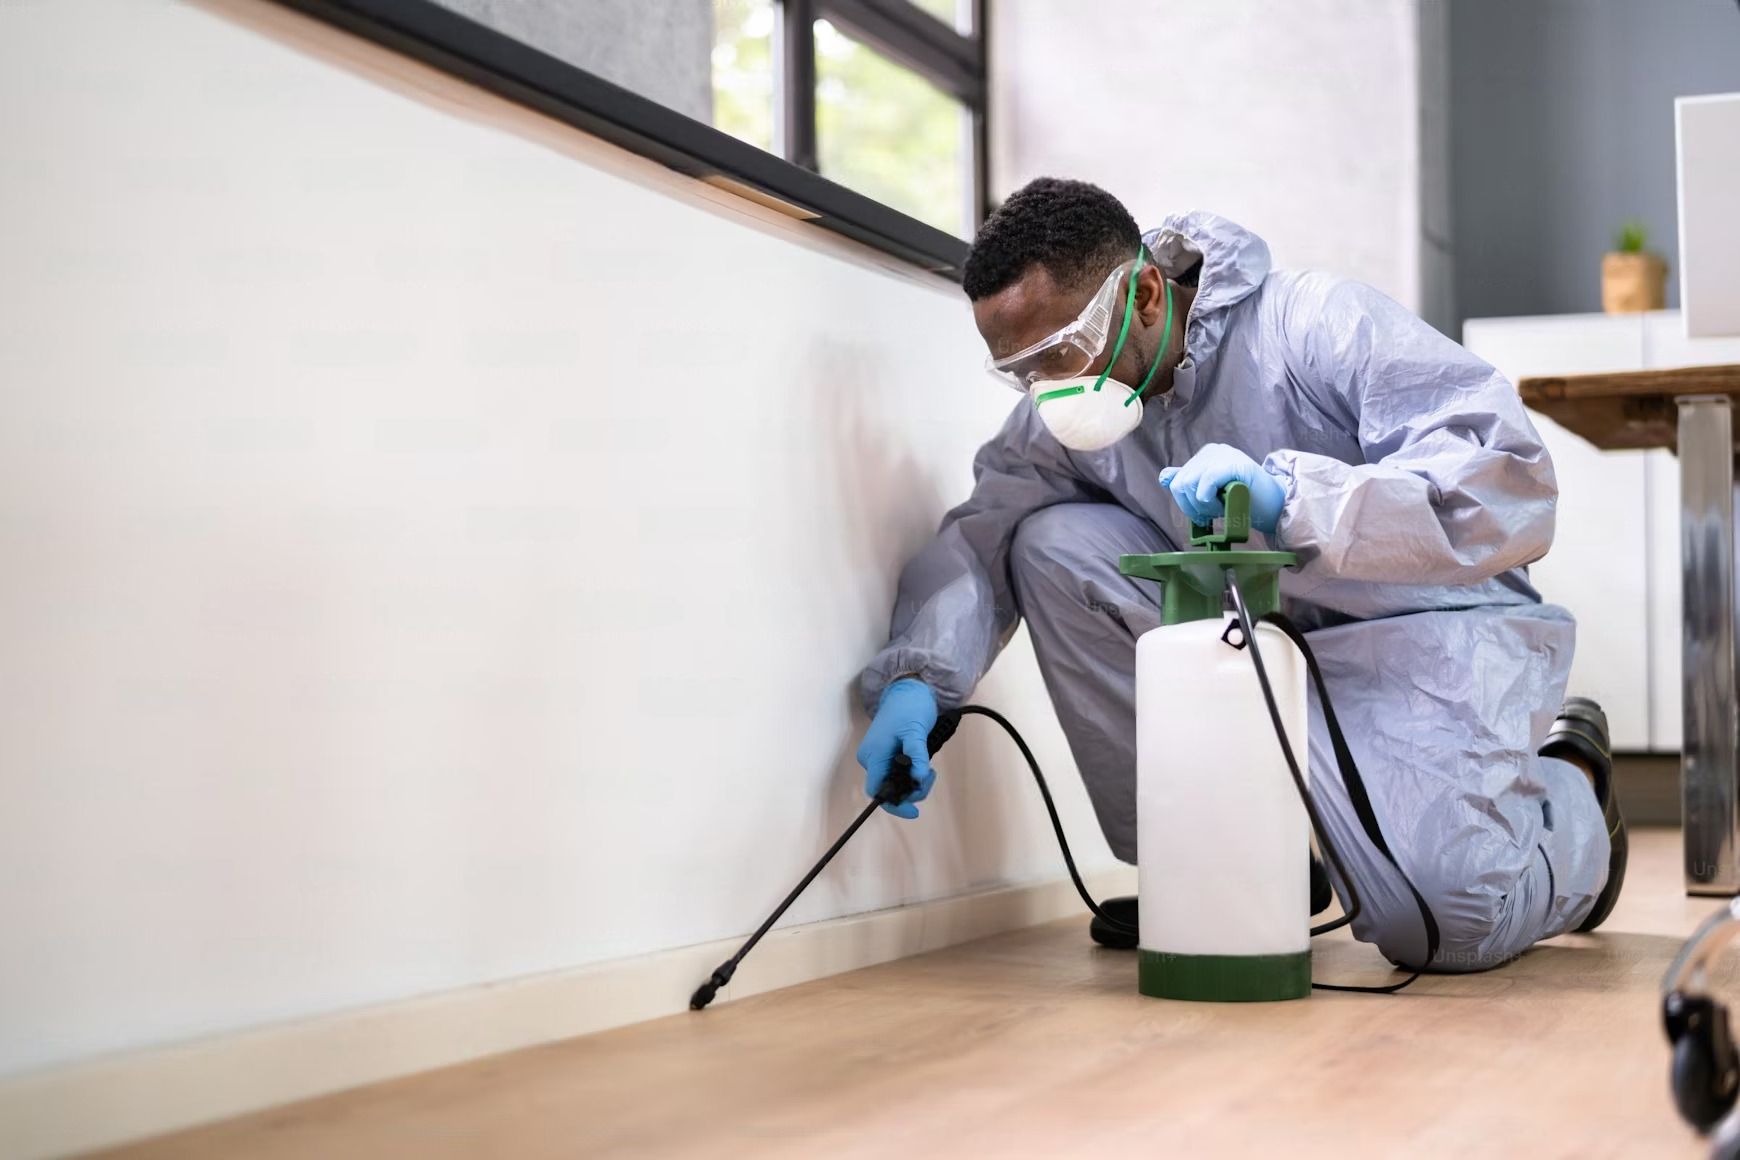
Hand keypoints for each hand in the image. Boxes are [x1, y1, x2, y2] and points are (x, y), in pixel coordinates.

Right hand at [855, 679, 937, 817]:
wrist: (908, 689)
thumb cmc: (910, 707)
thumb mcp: (916, 731)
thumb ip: (917, 756)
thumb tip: (918, 779)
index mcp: (874, 755)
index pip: (877, 791)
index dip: (894, 804)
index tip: (914, 811)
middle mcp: (871, 758)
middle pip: (888, 789)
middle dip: (911, 789)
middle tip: (930, 776)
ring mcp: (878, 756)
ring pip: (894, 782)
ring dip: (914, 781)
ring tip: (929, 768)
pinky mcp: (886, 754)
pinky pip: (897, 773)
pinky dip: (911, 773)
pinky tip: (922, 763)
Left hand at [1159, 443, 1286, 533]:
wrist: (1274, 505)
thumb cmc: (1244, 501)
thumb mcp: (1211, 492)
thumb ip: (1191, 483)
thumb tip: (1164, 476)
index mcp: (1205, 456)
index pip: (1176, 480)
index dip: (1185, 503)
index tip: (1201, 515)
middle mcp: (1212, 451)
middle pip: (1181, 484)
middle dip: (1193, 507)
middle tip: (1213, 515)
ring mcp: (1224, 455)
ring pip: (1191, 484)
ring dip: (1204, 506)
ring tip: (1221, 509)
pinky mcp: (1235, 463)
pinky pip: (1207, 481)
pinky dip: (1211, 499)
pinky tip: (1224, 505)